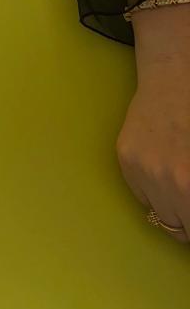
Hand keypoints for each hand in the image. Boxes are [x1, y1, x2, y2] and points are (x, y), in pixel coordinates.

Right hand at [118, 50, 189, 242]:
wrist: (174, 79)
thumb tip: (189, 211)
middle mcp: (168, 182)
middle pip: (179, 229)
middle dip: (187, 219)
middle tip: (188, 198)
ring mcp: (143, 170)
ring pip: (159, 215)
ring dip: (171, 207)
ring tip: (178, 182)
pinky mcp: (125, 158)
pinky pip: (140, 195)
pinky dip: (151, 190)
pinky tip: (160, 166)